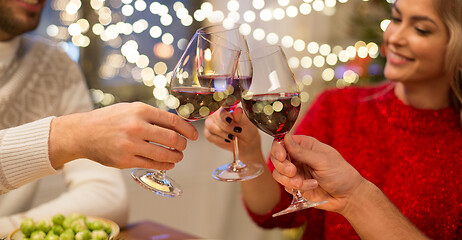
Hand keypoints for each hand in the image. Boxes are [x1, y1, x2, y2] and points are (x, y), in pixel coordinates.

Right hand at [50, 102, 197, 169]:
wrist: (83, 132)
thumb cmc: (110, 119)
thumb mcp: (131, 109)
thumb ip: (153, 116)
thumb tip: (178, 125)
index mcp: (140, 110)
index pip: (173, 121)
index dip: (188, 130)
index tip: (194, 136)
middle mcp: (136, 127)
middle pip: (172, 139)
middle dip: (183, 145)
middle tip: (184, 147)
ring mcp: (130, 144)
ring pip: (164, 154)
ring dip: (176, 157)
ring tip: (178, 156)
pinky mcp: (125, 160)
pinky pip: (152, 165)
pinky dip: (165, 165)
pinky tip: (168, 163)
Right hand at [203, 107, 260, 157]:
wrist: (246, 140)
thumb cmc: (245, 128)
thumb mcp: (245, 122)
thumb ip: (239, 116)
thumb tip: (237, 110)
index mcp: (225, 106)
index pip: (221, 107)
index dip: (225, 114)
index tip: (230, 120)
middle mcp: (215, 113)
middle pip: (216, 117)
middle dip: (226, 126)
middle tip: (236, 130)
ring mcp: (210, 122)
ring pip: (211, 126)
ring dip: (223, 133)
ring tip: (233, 137)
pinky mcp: (208, 133)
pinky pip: (209, 136)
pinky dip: (219, 139)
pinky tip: (227, 140)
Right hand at [270, 134, 365, 213]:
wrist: (347, 196)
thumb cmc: (340, 173)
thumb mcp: (322, 160)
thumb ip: (301, 152)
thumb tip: (286, 137)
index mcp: (304, 145)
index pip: (282, 142)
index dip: (278, 149)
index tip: (282, 157)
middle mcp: (297, 157)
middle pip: (276, 158)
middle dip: (283, 166)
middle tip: (293, 172)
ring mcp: (295, 172)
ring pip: (278, 173)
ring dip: (288, 180)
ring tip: (302, 183)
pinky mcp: (295, 185)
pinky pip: (285, 185)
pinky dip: (296, 188)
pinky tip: (311, 186)